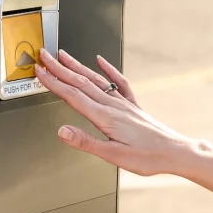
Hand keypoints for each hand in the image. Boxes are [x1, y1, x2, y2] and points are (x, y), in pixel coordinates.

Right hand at [34, 49, 197, 177]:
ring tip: (63, 56)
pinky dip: (108, 69)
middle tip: (43, 56)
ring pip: (96, 79)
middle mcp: (113, 105)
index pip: (72, 95)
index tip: (39, 72)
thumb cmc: (147, 157)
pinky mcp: (132, 106)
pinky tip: (101, 61)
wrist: (174, 152)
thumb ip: (85, 141)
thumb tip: (62, 131)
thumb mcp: (112, 155)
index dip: (53, 82)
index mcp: (105, 116)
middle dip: (59, 68)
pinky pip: (118, 82)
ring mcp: (123, 103)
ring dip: (77, 66)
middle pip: (81, 82)